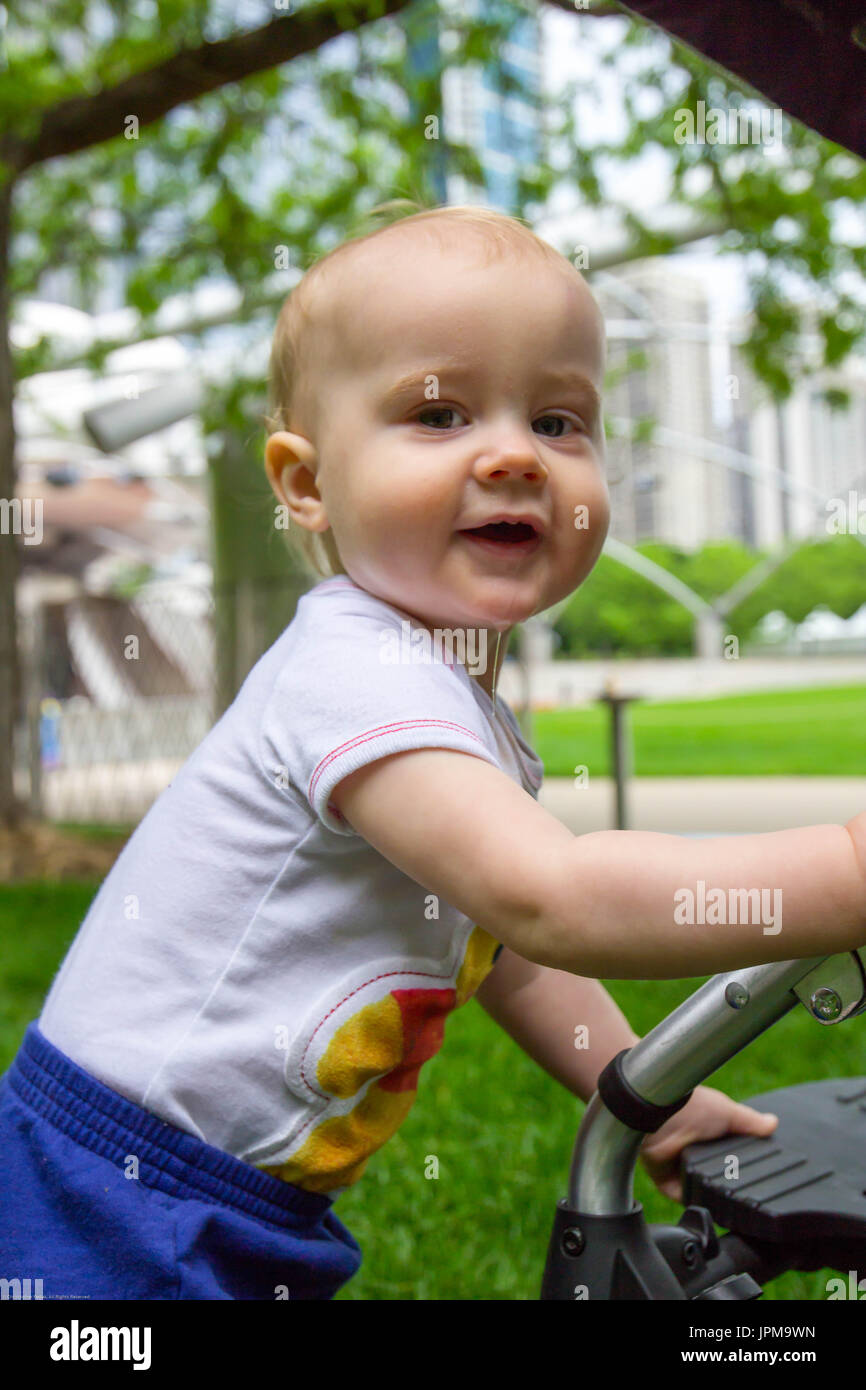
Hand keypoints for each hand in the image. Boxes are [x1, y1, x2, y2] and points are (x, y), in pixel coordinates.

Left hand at [638, 1084, 778, 1202]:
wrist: (661, 1115)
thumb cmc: (692, 1105)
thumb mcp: (728, 1111)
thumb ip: (751, 1122)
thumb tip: (774, 1123)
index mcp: (709, 1134)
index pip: (729, 1155)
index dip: (741, 1164)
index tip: (759, 1176)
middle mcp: (694, 1151)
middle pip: (714, 1174)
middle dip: (725, 1182)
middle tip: (743, 1194)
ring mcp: (679, 1165)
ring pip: (699, 1188)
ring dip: (708, 1193)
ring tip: (726, 1202)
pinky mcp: (665, 1178)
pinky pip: (681, 1196)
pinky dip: (691, 1200)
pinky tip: (705, 1203)